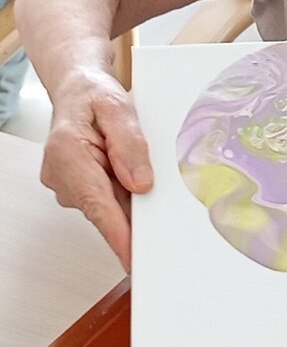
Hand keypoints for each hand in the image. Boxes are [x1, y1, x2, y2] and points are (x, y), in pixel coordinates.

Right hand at [40, 68, 152, 269]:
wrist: (78, 88)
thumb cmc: (94, 94)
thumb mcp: (118, 108)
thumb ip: (130, 144)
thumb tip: (141, 183)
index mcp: (67, 153)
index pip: (97, 204)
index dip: (118, 234)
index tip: (133, 258)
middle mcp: (61, 174)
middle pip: (104, 209)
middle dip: (133, 216)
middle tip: (163, 223)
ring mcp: (67, 184)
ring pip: (106, 205)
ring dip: (128, 200)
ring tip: (144, 174)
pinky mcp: (78, 187)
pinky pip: (105, 199)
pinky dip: (123, 196)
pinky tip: (134, 181)